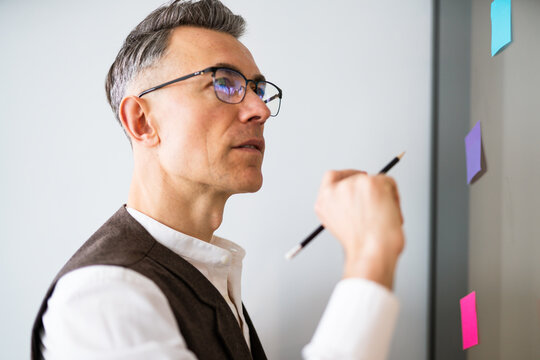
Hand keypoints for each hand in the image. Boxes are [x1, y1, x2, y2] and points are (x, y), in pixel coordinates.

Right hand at [314, 170, 404, 288]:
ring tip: (384, 217)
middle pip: (356, 177)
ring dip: (383, 196)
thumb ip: (346, 208)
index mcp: (324, 202)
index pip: (331, 177)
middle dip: (370, 189)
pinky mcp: (372, 182)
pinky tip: (391, 214)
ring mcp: (353, 184)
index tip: (358, 179)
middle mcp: (335, 190)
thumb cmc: (362, 247)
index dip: (346, 176)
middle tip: (380, 203)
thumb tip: (365, 196)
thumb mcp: (342, 226)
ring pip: (375, 180)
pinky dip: (394, 197)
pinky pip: (388, 182)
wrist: (372, 252)